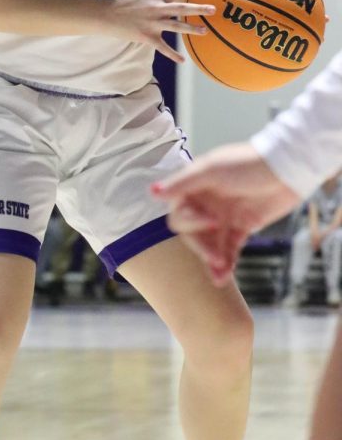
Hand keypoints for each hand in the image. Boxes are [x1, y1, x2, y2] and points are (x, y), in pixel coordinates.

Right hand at [107, 0, 214, 64]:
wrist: (107, 16)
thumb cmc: (125, 2)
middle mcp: (157, 9)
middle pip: (181, 8)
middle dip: (198, 8)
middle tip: (213, 9)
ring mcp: (153, 23)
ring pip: (175, 27)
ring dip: (191, 29)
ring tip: (205, 31)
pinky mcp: (147, 37)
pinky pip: (162, 47)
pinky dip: (172, 54)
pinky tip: (182, 61)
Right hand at [152, 142, 300, 284]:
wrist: (286, 168)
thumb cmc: (246, 163)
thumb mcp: (211, 170)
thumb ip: (182, 183)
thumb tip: (152, 192)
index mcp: (194, 187)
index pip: (179, 212)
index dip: (191, 221)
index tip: (210, 220)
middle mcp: (206, 203)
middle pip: (192, 232)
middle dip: (201, 246)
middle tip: (214, 258)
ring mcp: (224, 216)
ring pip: (211, 244)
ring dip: (212, 260)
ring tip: (220, 276)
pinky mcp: (243, 226)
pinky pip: (230, 248)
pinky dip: (228, 261)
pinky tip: (224, 276)